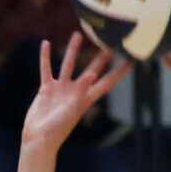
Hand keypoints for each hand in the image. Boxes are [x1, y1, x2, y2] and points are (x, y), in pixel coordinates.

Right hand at [19, 35, 128, 150]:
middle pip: (91, 69)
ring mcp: (61, 89)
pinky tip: (46, 44)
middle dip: (101, 57)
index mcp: (86, 99)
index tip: (131, 61)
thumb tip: (93, 74)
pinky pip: (46, 69)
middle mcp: (75, 91)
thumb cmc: (57, 129)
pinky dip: (45, 57)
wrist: (39, 138)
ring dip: (73, 49)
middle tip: (109, 42)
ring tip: (77, 34)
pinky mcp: (46, 89)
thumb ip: (82, 91)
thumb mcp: (72, 110)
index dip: (119, 72)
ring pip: (68, 64)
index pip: (107, 82)